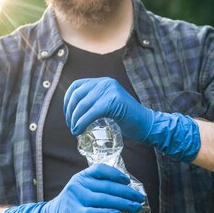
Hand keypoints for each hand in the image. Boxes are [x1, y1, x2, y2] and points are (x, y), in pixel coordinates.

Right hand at [2, 164, 144, 212]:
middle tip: (139, 198)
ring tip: (135, 208)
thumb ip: (98, 189)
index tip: (128, 182)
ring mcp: (76, 198)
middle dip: (126, 193)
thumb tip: (125, 192)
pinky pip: (94, 212)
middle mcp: (78, 184)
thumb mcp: (83, 192)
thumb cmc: (73, 206)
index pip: (100, 169)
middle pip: (107, 186)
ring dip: (122, 203)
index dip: (116, 174)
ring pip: (103, 199)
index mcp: (81, 177)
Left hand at [63, 77, 200, 161]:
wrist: (145, 124)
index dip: (67, 100)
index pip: (76, 86)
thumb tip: (73, 111)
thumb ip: (94, 102)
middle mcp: (105, 83)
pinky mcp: (113, 101)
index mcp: (103, 82)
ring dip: (75, 119)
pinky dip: (82, 123)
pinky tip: (79, 130)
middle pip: (77, 95)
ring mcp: (110, 90)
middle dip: (70, 112)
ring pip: (83, 105)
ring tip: (74, 130)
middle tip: (71, 125)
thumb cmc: (126, 118)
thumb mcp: (107, 104)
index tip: (68, 115)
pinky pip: (91, 112)